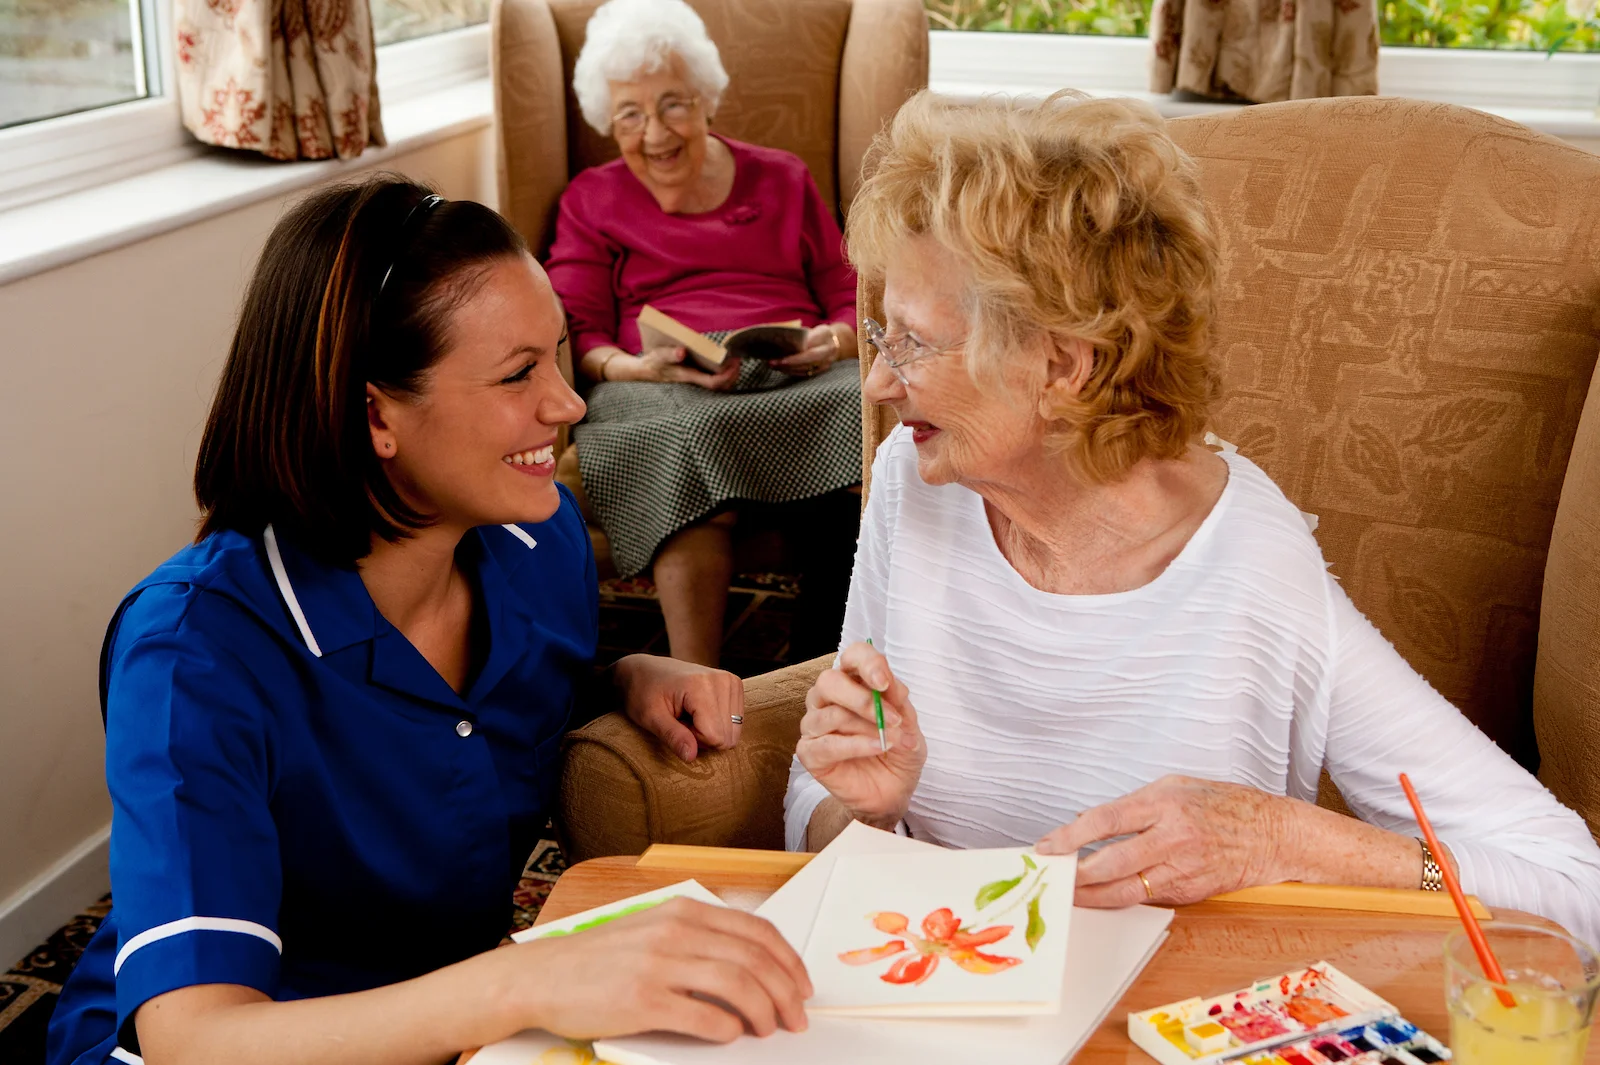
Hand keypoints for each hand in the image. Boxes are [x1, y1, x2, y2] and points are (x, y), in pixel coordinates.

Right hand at [516, 898, 811, 1041]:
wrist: (540, 978)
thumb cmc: (596, 960)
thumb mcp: (651, 931)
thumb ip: (696, 939)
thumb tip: (748, 967)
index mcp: (682, 912)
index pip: (757, 932)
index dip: (789, 962)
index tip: (801, 985)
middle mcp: (675, 932)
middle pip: (756, 960)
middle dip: (786, 992)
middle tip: (796, 1017)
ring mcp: (659, 965)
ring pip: (738, 986)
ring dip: (765, 1012)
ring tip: (769, 1029)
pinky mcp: (643, 1001)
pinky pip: (704, 1016)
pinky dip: (728, 1029)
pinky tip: (732, 1035)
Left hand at [614, 653, 743, 760]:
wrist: (646, 670)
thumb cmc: (643, 692)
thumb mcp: (650, 717)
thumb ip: (672, 736)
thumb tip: (691, 757)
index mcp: (700, 685)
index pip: (714, 736)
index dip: (693, 739)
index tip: (675, 723)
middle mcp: (722, 680)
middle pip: (727, 736)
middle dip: (703, 736)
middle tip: (682, 719)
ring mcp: (731, 681)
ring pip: (733, 732)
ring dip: (710, 730)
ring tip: (689, 714)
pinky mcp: (735, 685)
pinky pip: (736, 722)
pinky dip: (717, 722)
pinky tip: (699, 710)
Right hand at [623, 345, 740, 389]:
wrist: (644, 371)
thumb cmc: (653, 362)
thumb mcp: (659, 355)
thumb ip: (669, 354)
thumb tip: (682, 352)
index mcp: (688, 376)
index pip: (713, 382)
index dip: (727, 375)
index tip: (735, 362)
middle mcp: (694, 381)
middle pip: (721, 387)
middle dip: (733, 375)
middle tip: (738, 360)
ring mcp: (695, 381)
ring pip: (718, 385)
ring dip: (729, 375)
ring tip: (734, 361)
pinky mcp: (694, 378)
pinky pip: (713, 380)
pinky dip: (722, 373)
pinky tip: (724, 363)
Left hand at [770, 325, 838, 377]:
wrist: (837, 343)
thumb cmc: (822, 334)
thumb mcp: (817, 329)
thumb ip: (805, 334)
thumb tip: (785, 339)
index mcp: (825, 340)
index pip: (809, 349)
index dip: (795, 356)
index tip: (782, 357)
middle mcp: (827, 354)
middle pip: (806, 361)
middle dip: (788, 363)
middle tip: (772, 362)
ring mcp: (824, 364)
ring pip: (804, 369)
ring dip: (787, 368)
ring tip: (773, 365)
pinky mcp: (820, 371)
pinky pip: (805, 373)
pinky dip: (792, 372)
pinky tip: (781, 369)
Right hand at [794, 642, 925, 827]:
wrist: (894, 791)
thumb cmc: (898, 751)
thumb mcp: (909, 724)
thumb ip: (898, 702)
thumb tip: (890, 684)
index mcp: (853, 681)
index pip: (852, 656)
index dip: (867, 663)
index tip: (884, 683)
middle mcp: (828, 698)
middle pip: (829, 682)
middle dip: (862, 699)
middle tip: (892, 718)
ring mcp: (815, 725)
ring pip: (829, 714)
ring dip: (866, 727)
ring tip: (892, 740)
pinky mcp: (809, 752)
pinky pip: (826, 744)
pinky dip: (856, 746)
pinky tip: (877, 748)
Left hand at [1035, 775, 1289, 906]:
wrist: (1274, 834)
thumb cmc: (1227, 805)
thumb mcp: (1176, 786)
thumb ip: (1133, 804)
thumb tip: (1090, 820)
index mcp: (1164, 804)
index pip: (1104, 822)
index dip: (1070, 836)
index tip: (1048, 845)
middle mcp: (1171, 837)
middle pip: (1110, 862)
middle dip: (1075, 873)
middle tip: (1052, 876)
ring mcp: (1182, 868)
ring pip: (1125, 890)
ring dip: (1092, 895)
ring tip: (1068, 894)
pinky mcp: (1191, 891)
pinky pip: (1148, 898)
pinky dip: (1122, 898)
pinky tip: (1102, 897)